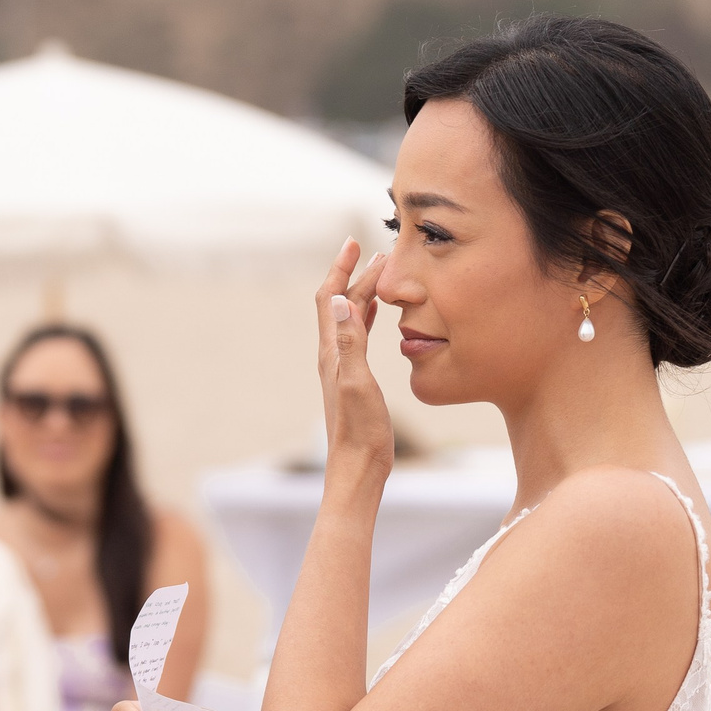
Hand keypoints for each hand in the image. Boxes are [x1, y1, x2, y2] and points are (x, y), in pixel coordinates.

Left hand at [317, 238, 393, 477]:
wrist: (358, 467)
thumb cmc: (360, 429)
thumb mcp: (357, 381)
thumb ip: (351, 341)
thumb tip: (342, 298)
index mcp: (332, 350)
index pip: (331, 297)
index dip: (341, 269)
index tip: (355, 243)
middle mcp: (333, 354)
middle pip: (340, 303)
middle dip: (355, 274)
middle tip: (378, 253)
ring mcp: (342, 366)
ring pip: (349, 318)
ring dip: (362, 293)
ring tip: (379, 274)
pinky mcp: (354, 378)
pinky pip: (357, 337)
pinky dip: (366, 317)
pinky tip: (377, 315)